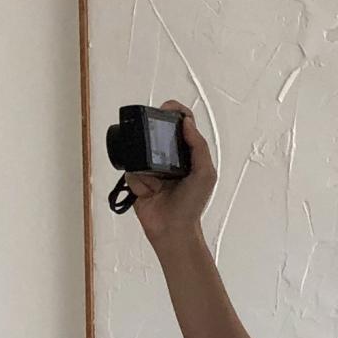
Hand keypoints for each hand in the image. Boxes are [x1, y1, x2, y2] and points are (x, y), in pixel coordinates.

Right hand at [125, 98, 216, 249]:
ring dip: (147, 165)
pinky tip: (149, 192)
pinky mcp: (137, 179)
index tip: (167, 108)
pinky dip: (139, 180)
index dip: (176, 112)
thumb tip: (188, 123)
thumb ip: (199, 147)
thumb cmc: (192, 204)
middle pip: (158, 133)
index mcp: (188, 154)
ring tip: (158, 183)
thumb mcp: (205, 174)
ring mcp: (152, 168)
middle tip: (156, 145)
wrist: (172, 228)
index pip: (182, 125)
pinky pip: (132, 169)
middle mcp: (169, 158)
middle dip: (155, 136)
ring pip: (141, 151)